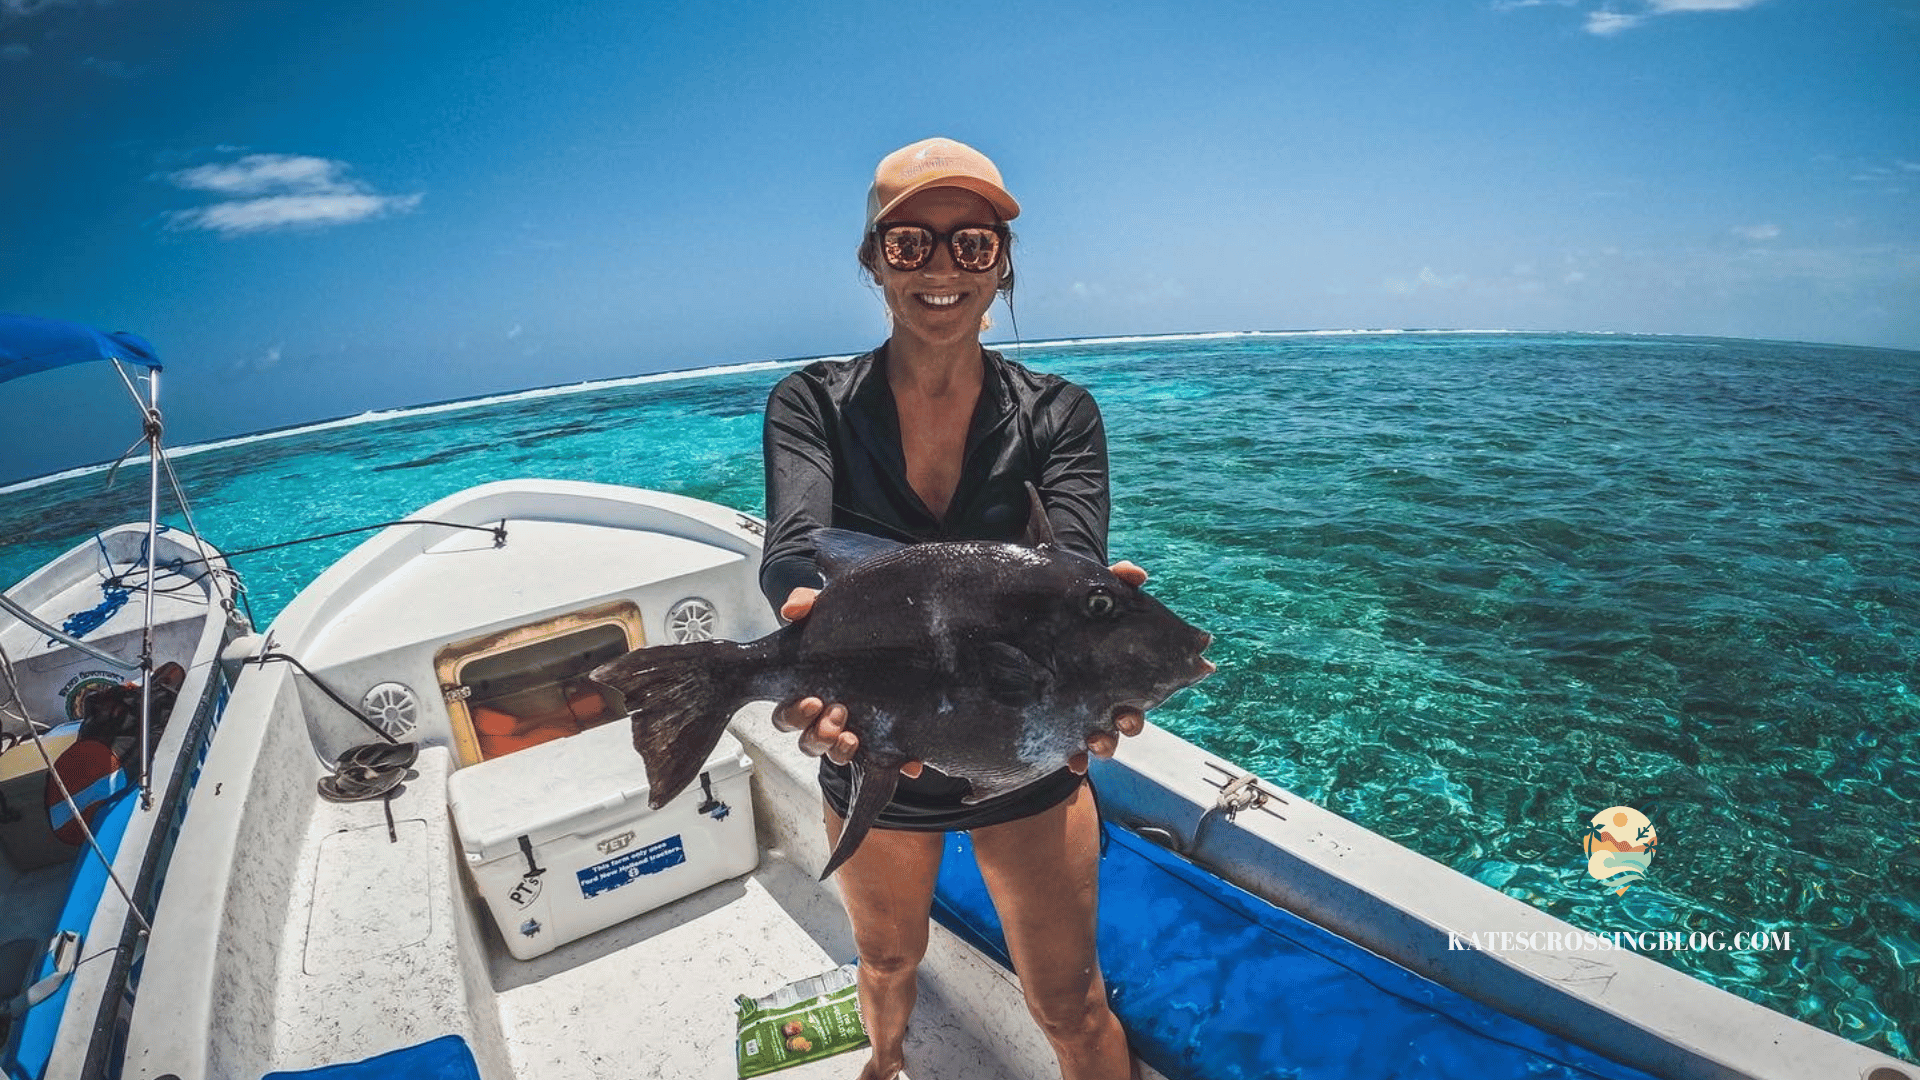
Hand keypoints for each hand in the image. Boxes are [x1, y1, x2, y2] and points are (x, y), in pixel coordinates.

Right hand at [772, 588, 922, 777]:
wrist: (898, 635)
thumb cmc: (849, 628)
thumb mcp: (827, 611)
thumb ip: (807, 603)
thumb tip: (792, 610)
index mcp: (807, 693)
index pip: (787, 715)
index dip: (794, 713)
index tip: (813, 700)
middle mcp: (826, 718)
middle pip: (808, 741)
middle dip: (818, 733)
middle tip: (838, 713)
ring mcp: (854, 731)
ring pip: (836, 755)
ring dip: (842, 750)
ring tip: (854, 737)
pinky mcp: (885, 740)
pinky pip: (886, 759)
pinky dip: (898, 763)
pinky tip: (910, 761)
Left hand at [1068, 559, 1151, 774]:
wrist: (1040, 617)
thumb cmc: (1078, 610)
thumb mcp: (1095, 593)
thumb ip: (1116, 581)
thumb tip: (1136, 574)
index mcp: (1119, 672)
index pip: (1140, 691)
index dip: (1142, 702)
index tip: (1137, 706)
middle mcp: (1106, 697)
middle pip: (1126, 719)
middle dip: (1126, 725)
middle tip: (1123, 722)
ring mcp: (1083, 712)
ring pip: (1102, 738)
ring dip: (1103, 746)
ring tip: (1094, 745)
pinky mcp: (1058, 720)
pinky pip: (1068, 746)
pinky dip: (1073, 757)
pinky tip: (1069, 762)